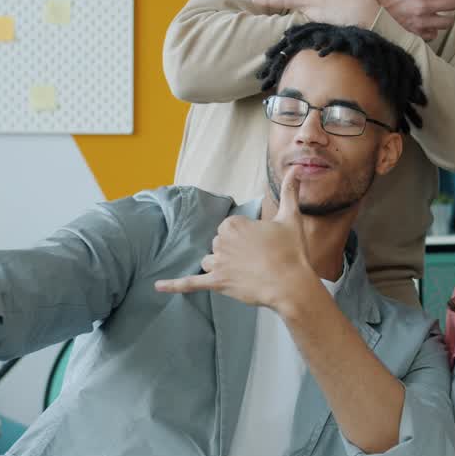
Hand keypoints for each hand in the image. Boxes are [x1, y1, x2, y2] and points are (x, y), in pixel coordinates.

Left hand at [155, 168, 319, 312]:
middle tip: (257, 260)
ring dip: (221, 266)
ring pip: (210, 261)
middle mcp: (221, 241)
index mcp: (234, 223)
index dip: (244, 237)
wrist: (291, 284)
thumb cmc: (291, 251)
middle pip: (218, 244)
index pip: (228, 228)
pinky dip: (174, 285)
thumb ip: (290, 191)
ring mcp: (218, 262)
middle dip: (233, 252)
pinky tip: (158, 286)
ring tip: (243, 272)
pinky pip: (191, 283)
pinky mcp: (217, 282)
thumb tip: (296, 169)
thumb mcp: (291, 217)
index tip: (260, 244)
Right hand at [373, 0, 454, 40]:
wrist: (364, 18)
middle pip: (454, 5)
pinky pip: (432, 34)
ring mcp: (421, 23)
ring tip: (449, 13)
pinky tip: (430, 25)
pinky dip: (434, 30)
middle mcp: (425, 8)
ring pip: (446, 22)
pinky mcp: (415, 34)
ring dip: (448, 17)